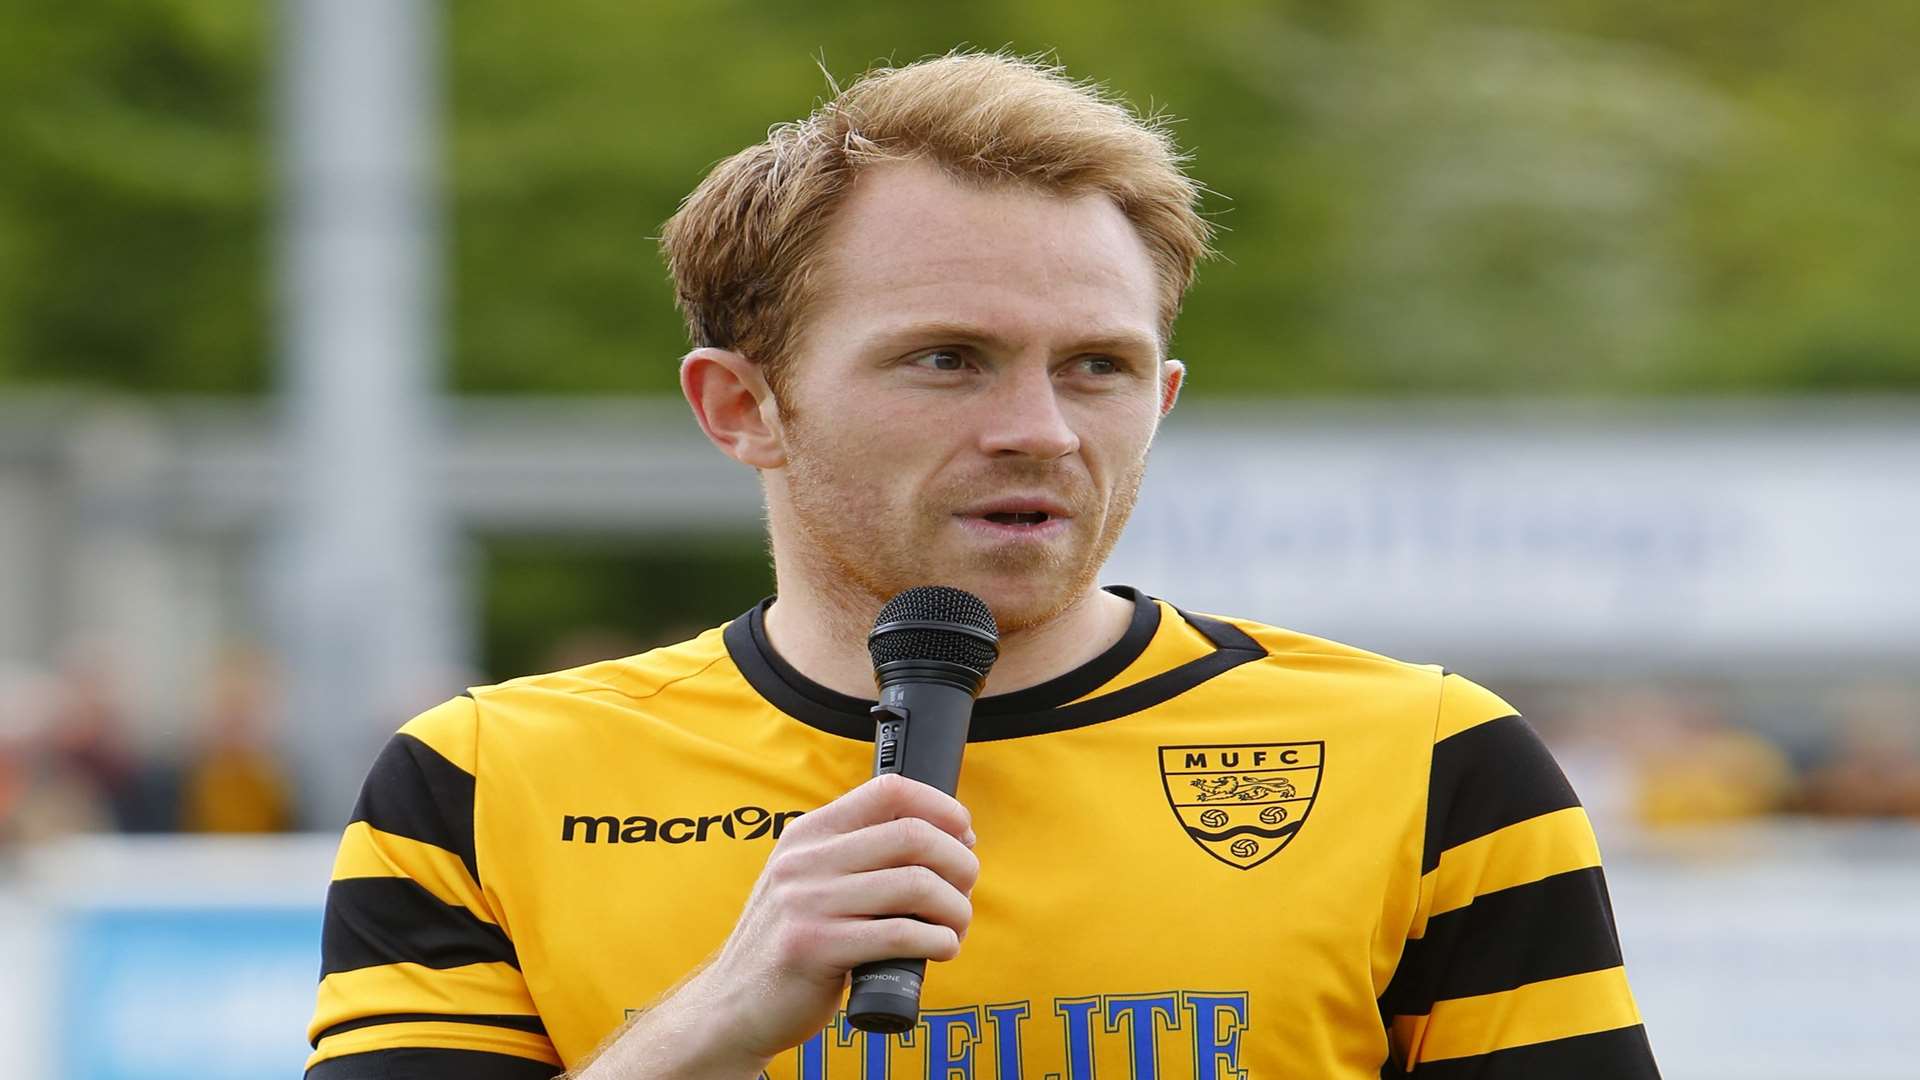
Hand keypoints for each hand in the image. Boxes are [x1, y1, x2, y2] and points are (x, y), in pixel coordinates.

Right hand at [577, 773, 978, 1078]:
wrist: (733, 1005)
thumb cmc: (790, 944)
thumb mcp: (807, 882)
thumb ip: (854, 856)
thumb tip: (942, 837)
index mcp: (808, 835)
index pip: (888, 791)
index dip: (940, 806)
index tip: (964, 834)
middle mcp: (805, 861)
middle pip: (912, 835)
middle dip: (959, 862)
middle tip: (966, 888)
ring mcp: (807, 904)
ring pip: (916, 884)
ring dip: (955, 907)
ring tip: (956, 926)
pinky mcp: (816, 949)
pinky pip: (901, 933)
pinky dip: (939, 941)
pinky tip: (942, 948)